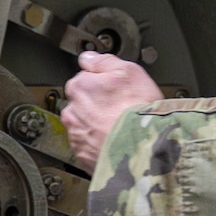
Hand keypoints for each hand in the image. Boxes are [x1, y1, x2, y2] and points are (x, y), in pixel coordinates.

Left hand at [61, 51, 165, 167]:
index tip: (116, 89)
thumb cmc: (137, 110)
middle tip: (121, 109)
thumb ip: (104, 61)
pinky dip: (100, 144)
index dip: (103, 83)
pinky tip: (116, 141)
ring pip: (85, 126)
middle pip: (83, 103)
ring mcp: (76, 136)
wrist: (142, 149)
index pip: (85, 78)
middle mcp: (72, 112)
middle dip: (99, 105)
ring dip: (98, 125)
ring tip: (120, 127)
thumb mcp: (129, 71)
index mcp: (79, 87)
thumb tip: (89, 58)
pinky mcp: (83, 157)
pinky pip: (89, 146)